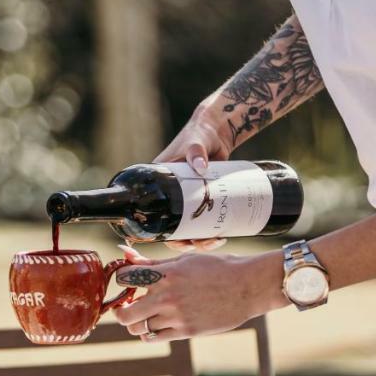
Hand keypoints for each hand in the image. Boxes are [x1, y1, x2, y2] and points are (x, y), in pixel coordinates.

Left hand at [111, 246, 285, 341]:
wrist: (247, 287)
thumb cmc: (217, 268)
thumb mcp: (184, 260)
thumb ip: (153, 262)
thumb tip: (126, 254)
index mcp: (165, 274)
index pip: (124, 278)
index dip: (121, 280)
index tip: (126, 283)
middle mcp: (167, 297)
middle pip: (125, 314)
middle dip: (121, 310)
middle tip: (126, 306)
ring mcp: (176, 316)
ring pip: (138, 328)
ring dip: (136, 322)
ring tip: (144, 315)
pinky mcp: (185, 331)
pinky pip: (154, 338)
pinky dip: (148, 333)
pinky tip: (155, 325)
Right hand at [154, 106, 233, 252]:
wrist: (217, 132)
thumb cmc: (199, 134)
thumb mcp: (194, 143)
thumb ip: (196, 151)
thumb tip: (200, 167)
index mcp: (157, 184)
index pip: (153, 215)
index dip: (163, 234)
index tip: (178, 241)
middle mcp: (169, 195)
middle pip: (173, 227)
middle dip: (187, 241)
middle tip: (204, 243)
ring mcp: (186, 199)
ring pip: (190, 227)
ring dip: (200, 240)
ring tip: (217, 241)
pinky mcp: (201, 198)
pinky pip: (203, 220)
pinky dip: (210, 231)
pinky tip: (222, 236)